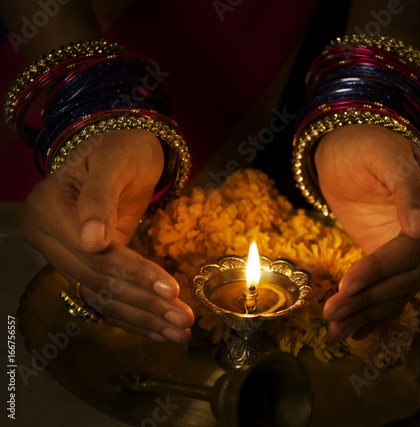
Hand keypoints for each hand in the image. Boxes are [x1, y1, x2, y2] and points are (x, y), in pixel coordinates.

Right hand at [22, 129, 193, 342]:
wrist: (121, 147)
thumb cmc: (121, 146)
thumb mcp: (114, 162)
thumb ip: (99, 199)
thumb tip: (91, 242)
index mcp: (49, 210)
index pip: (94, 255)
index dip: (133, 274)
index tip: (171, 290)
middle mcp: (51, 237)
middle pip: (98, 281)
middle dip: (144, 303)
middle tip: (183, 321)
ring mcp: (68, 252)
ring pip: (103, 295)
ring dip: (143, 317)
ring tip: (179, 331)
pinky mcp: (89, 261)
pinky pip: (107, 294)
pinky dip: (134, 314)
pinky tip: (159, 328)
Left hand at [316, 124, 419, 341]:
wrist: (350, 153)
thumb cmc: (365, 145)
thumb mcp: (384, 155)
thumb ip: (408, 186)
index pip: (415, 246)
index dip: (381, 268)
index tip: (348, 284)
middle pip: (408, 274)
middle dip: (368, 297)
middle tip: (332, 313)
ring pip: (400, 288)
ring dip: (366, 312)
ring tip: (335, 330)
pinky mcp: (402, 257)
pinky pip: (392, 288)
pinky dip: (372, 312)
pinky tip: (352, 332)